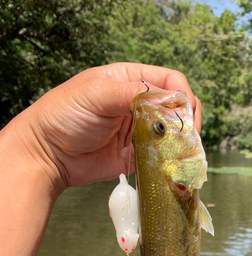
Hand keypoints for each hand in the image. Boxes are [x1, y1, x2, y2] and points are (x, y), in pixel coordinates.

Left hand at [13, 63, 201, 191]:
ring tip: (183, 152)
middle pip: (176, 107)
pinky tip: (172, 164)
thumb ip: (131, 93)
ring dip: (181, 141)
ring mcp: (139, 130)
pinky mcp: (137, 155)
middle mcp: (138, 104)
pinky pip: (160, 155)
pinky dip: (170, 159)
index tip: (185, 113)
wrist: (47, 155)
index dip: (182, 94)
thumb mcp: (96, 94)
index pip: (169, 80)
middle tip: (189, 136)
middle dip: (186, 119)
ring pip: (172, 132)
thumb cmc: (64, 115)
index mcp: (129, 80)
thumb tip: (168, 99)